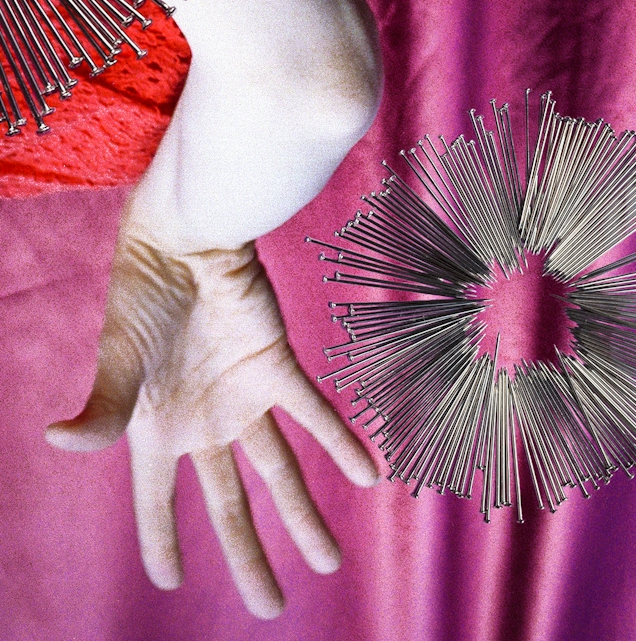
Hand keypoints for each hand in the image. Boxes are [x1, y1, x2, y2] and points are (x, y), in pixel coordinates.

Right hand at [45, 223, 379, 618]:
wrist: (186, 238)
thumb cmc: (143, 298)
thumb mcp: (118, 360)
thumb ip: (102, 409)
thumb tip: (59, 442)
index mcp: (156, 431)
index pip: (158, 504)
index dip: (163, 543)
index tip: (173, 584)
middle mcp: (204, 424)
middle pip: (232, 505)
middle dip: (251, 557)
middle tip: (273, 608)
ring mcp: (243, 398)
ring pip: (281, 470)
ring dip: (307, 515)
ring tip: (331, 561)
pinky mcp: (277, 365)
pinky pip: (316, 413)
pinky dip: (342, 442)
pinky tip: (370, 476)